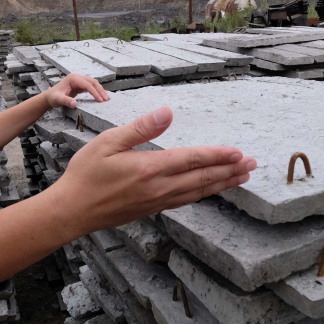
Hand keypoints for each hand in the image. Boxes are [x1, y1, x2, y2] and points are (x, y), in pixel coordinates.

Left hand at [42, 73, 109, 108]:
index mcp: (73, 78)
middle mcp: (77, 77)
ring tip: (106, 98)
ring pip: (93, 83)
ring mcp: (79, 81)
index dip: (95, 92)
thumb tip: (75, 104)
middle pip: (92, 82)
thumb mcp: (58, 99)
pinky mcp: (79, 85)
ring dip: (100, 90)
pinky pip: (90, 87)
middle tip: (106, 99)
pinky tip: (100, 96)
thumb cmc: (53, 97)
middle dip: (100, 90)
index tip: (100, 100)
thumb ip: (66, 101)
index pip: (87, 84)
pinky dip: (96, 91)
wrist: (49, 97)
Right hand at [46, 106, 256, 234]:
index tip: (238, 152)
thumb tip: (167, 112)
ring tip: (242, 177)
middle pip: (201, 179)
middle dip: (229, 171)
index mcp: (149, 169)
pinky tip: (211, 190)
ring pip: (197, 192)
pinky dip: (203, 194)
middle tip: (252, 165)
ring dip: (221, 184)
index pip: (191, 160)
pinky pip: (185, 200)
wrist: (71, 211)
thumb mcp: (108, 142)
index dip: (216, 156)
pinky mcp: (151, 209)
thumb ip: (140, 128)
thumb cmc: (85, 174)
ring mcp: (156, 202)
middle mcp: (158, 188)